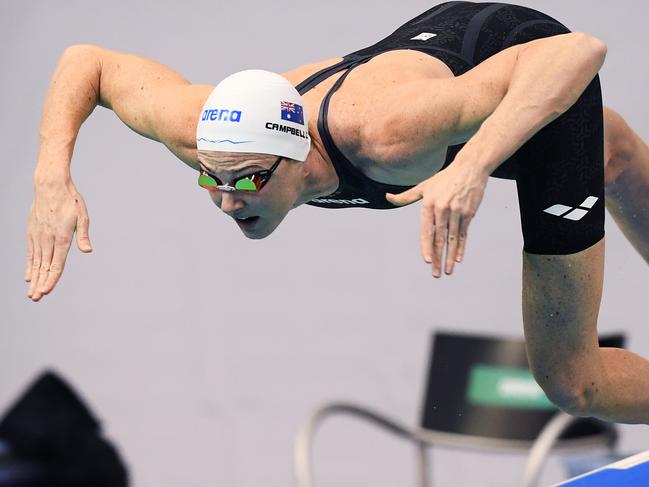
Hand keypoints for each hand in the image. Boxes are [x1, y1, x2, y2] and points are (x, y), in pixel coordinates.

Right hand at [26, 177, 92, 300]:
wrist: (50, 185)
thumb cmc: (70, 200)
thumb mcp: (83, 216)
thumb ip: (84, 235)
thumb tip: (88, 251)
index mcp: (62, 237)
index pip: (57, 263)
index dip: (52, 279)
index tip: (47, 291)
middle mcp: (48, 239)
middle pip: (44, 266)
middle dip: (41, 284)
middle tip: (36, 299)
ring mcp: (38, 236)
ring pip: (36, 262)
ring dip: (34, 279)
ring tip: (32, 294)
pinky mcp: (32, 232)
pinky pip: (31, 253)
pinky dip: (30, 266)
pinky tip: (29, 277)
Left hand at [386, 161, 487, 277]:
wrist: (470, 168)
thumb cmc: (444, 178)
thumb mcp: (424, 186)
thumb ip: (406, 196)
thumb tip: (388, 197)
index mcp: (430, 204)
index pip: (426, 230)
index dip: (426, 246)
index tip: (426, 260)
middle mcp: (443, 209)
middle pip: (439, 238)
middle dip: (437, 258)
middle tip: (435, 274)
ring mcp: (457, 212)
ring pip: (452, 239)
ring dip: (450, 257)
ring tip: (448, 271)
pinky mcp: (469, 214)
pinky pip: (463, 234)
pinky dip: (461, 248)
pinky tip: (458, 259)